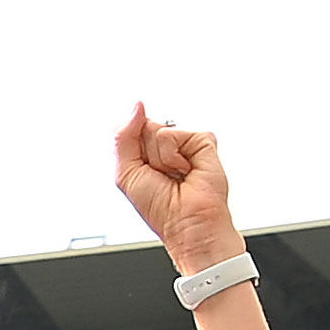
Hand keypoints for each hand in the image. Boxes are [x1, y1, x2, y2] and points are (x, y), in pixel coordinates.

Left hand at [114, 106, 241, 269]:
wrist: (188, 223)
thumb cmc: (158, 206)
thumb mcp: (126, 172)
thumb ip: (124, 137)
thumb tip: (137, 106)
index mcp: (146, 153)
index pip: (130, 130)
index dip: (130, 149)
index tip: (142, 171)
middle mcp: (166, 146)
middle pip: (143, 128)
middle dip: (144, 155)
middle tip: (159, 176)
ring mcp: (186, 143)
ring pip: (160, 131)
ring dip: (161, 159)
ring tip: (175, 175)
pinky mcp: (205, 142)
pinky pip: (180, 134)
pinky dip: (178, 156)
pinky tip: (188, 171)